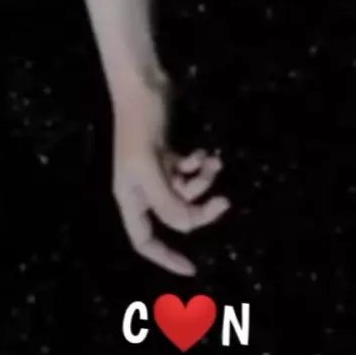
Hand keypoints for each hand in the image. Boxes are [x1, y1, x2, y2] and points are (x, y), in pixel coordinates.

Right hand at [112, 77, 229, 274]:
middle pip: (176, 217)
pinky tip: (206, 154)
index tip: (193, 269)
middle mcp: (142, 191)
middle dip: (200, 210)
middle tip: (225, 203)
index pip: (145, 241)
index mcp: (131, 199)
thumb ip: (168, 203)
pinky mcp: (168, 157)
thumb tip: (188, 227)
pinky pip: (190, 174)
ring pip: (187, 194)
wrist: (143, 85)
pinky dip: (201, 167)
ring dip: (204, 181)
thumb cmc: (140, 127)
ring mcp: (156, 174)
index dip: (166, 258)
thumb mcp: (151, 169)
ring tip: (213, 163)